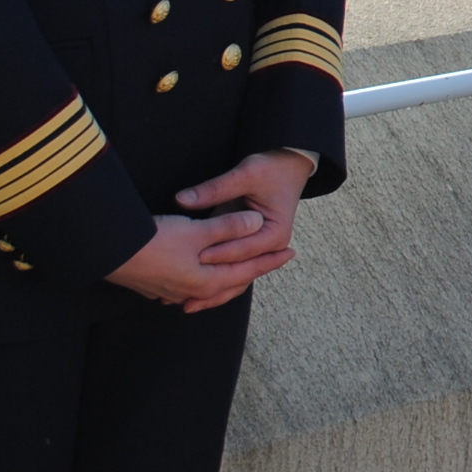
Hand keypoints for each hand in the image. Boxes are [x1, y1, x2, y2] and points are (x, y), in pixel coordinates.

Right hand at [106, 208, 286, 309]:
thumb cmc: (155, 241)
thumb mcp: (197, 231)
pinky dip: (205, 278)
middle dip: (252, 270)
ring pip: (209, 286)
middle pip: (230, 283)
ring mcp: (172, 291)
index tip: (292, 252)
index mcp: (207, 281)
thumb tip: (257, 223)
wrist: (110, 251)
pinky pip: (190, 284)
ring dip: (228, 277)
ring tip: (243, 269)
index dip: (271, 260)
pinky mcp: (157, 285)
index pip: (248, 270)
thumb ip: (229, 227)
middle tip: (273, 260)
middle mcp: (191, 291)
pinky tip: (202, 273)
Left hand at [166, 149, 316, 312]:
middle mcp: (270, 248)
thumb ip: (214, 189)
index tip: (194, 257)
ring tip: (182, 304)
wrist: (289, 166)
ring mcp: (259, 250)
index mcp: (275, 234)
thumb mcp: (245, 174)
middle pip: (239, 274)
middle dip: (211, 288)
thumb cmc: (271, 168)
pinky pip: (230, 269)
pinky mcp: (248, 247)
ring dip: (211, 293)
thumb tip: (182, 200)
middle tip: (182, 299)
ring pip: (234, 279)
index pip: (242, 249)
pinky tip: (189, 293)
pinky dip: (212, 280)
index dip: (218, 253)